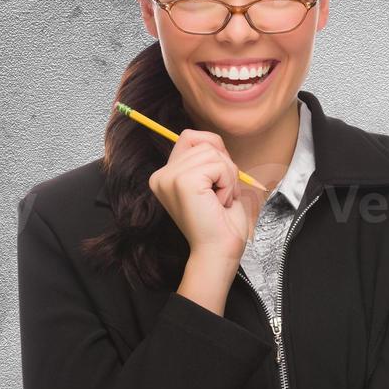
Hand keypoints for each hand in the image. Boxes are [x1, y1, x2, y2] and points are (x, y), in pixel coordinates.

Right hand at [149, 129, 265, 264]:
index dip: (215, 152)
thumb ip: (210, 159)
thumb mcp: (215, 183)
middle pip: (205, 143)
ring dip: (227, 178)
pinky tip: (218, 202)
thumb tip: (214, 140)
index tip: (219, 180)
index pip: (192, 137)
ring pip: (214, 153)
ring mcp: (169, 177)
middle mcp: (161, 175)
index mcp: (166, 175)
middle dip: (225, 168)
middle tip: (219, 196)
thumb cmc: (221, 222)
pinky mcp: (182, 182)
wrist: (218, 251)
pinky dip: (227, 184)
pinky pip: (218, 166)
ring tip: (218, 200)